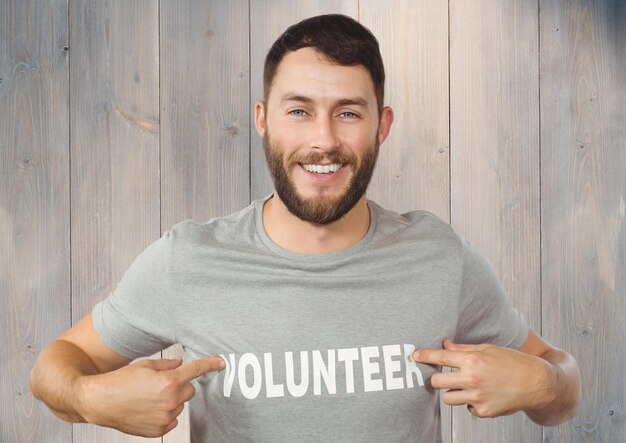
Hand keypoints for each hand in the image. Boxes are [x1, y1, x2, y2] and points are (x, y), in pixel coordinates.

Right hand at [78, 356, 224, 436]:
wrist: (99, 401)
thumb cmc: (120, 381)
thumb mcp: (145, 365)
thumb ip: (167, 365)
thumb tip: (181, 364)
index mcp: (169, 381)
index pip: (196, 370)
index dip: (210, 364)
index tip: (221, 363)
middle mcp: (170, 400)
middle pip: (189, 390)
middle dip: (180, 385)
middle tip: (161, 384)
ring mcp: (165, 418)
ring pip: (180, 405)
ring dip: (171, 401)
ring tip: (149, 398)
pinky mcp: (159, 430)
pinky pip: (172, 421)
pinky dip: (165, 415)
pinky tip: (149, 409)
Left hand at [413, 339, 554, 417]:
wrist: (537, 383)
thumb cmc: (512, 362)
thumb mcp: (488, 349)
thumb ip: (464, 349)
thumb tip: (444, 345)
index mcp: (472, 360)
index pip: (439, 358)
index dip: (424, 356)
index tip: (414, 356)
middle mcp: (472, 379)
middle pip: (436, 382)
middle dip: (437, 379)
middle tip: (443, 376)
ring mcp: (477, 397)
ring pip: (448, 398)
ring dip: (453, 392)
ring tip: (467, 385)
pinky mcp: (483, 411)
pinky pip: (467, 407)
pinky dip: (471, 402)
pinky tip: (484, 394)